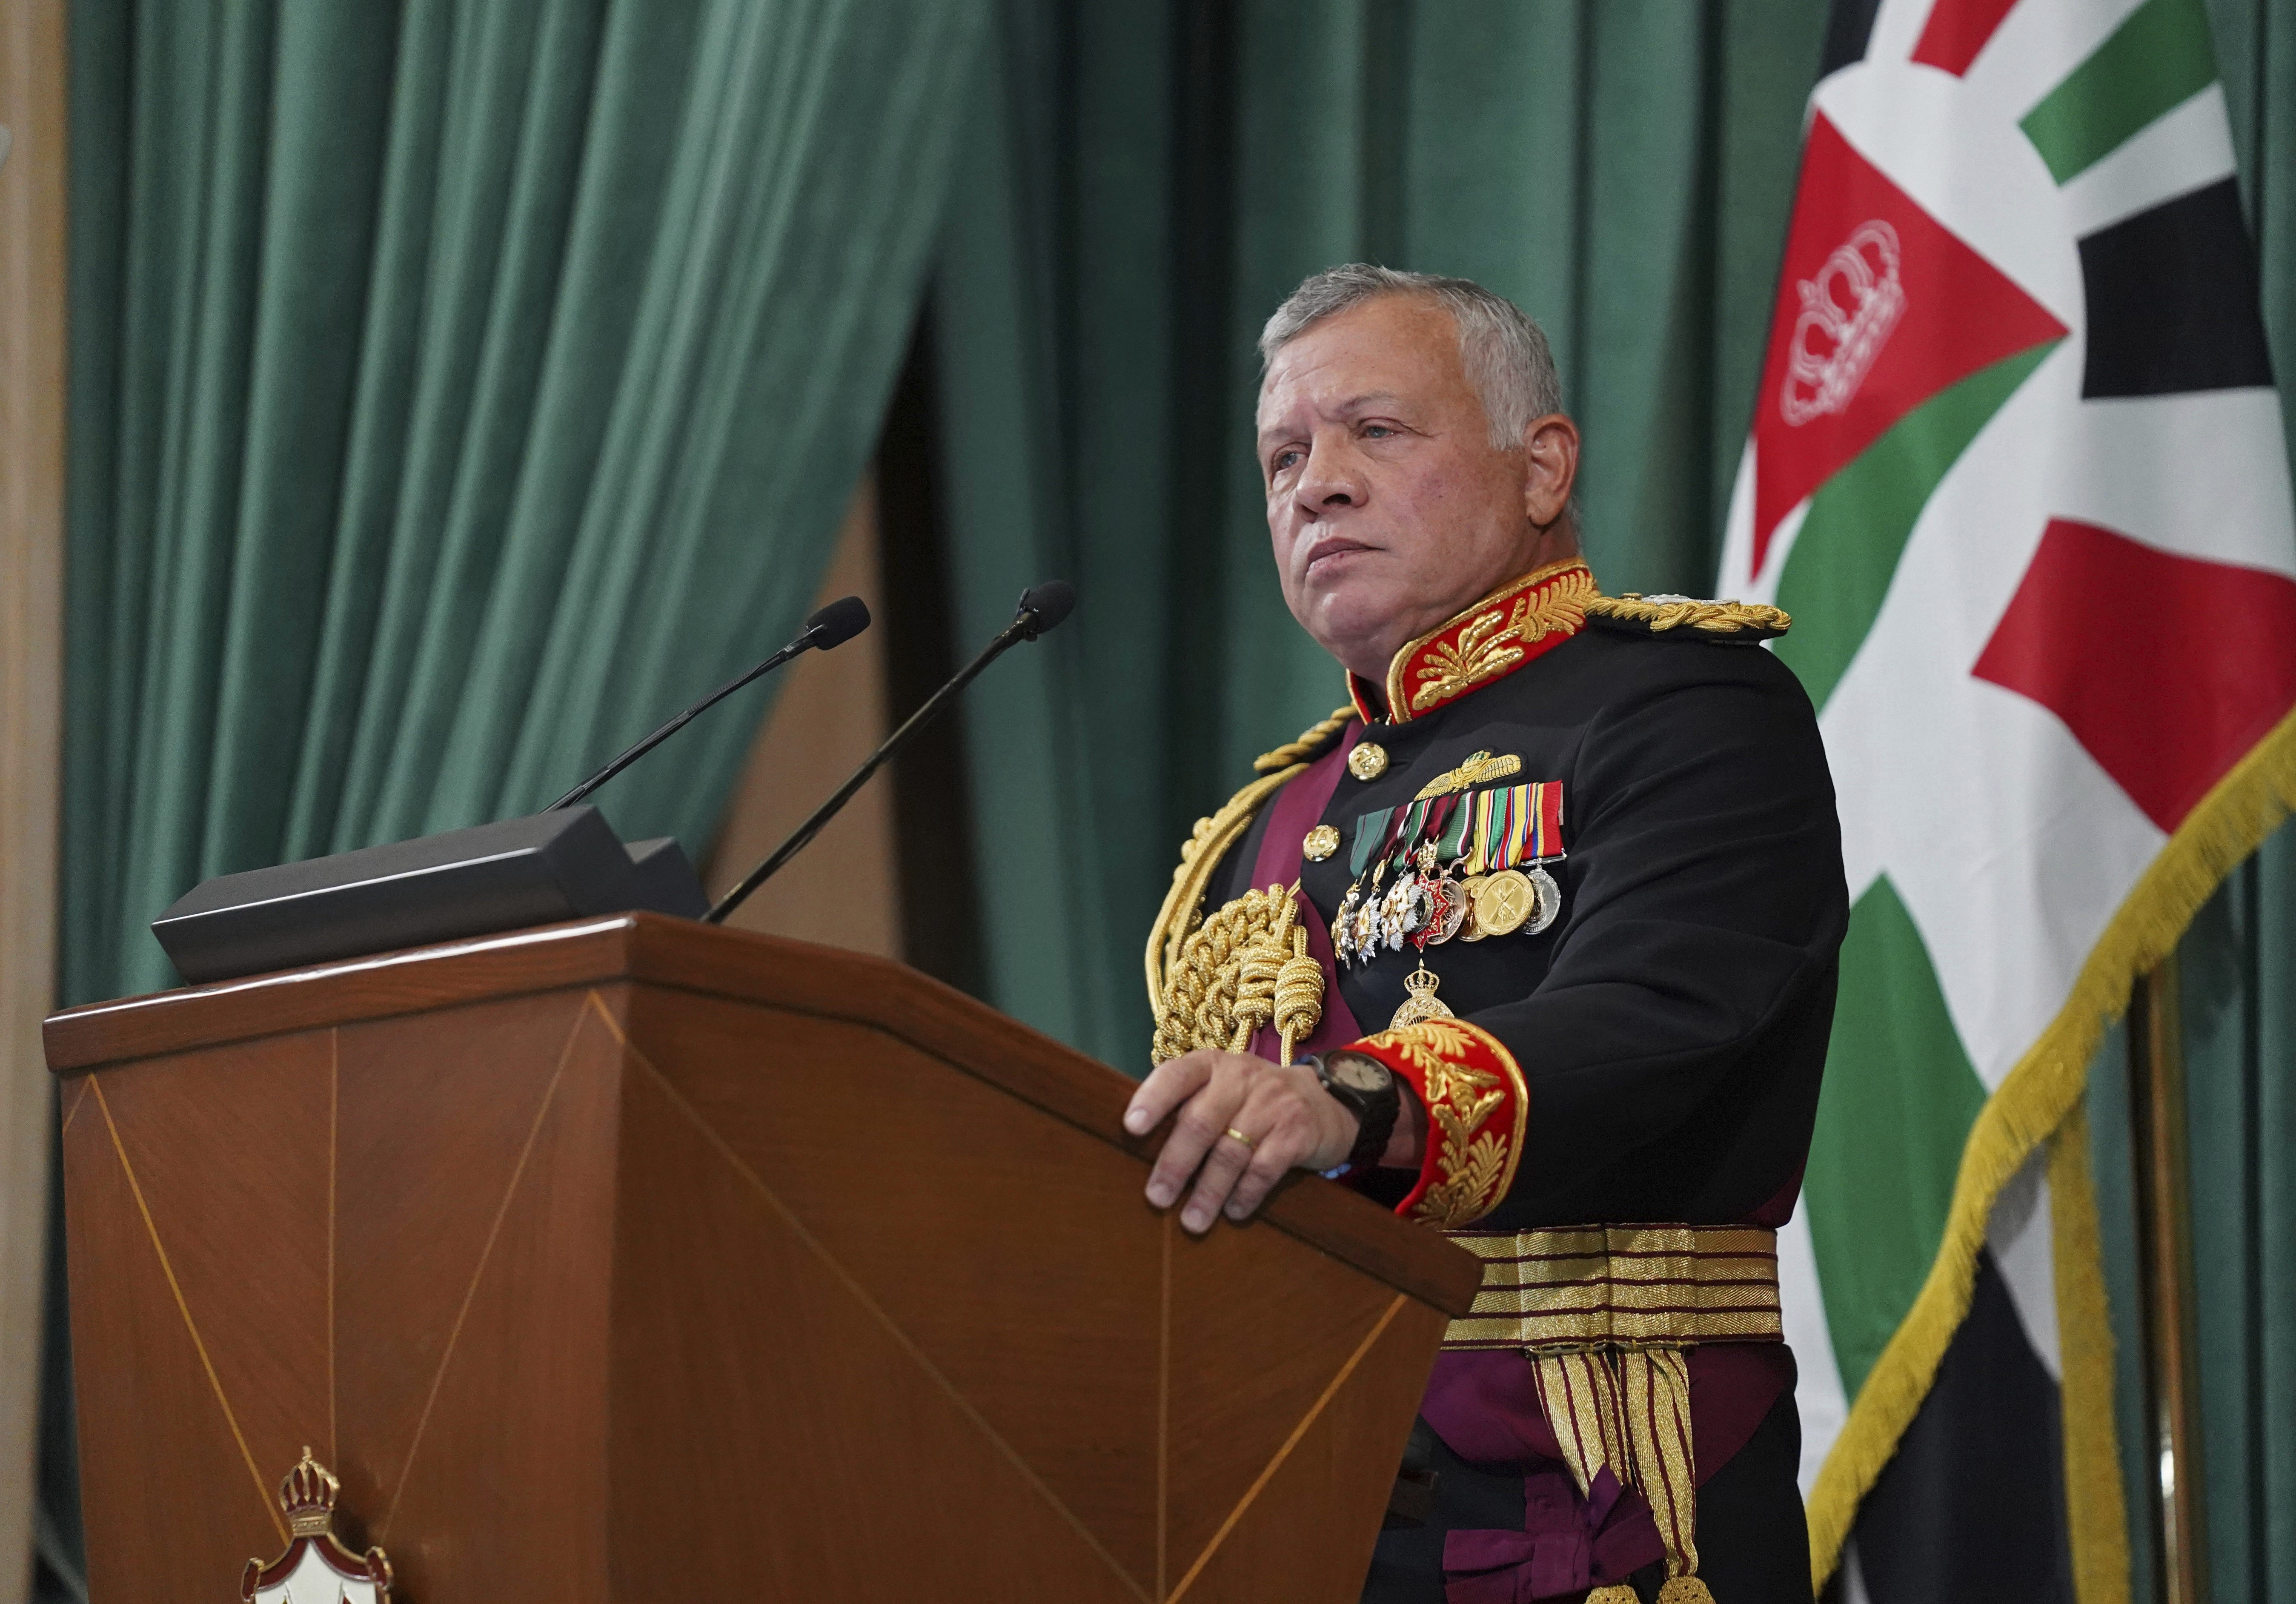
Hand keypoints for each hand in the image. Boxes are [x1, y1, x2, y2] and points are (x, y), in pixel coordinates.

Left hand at [1122, 1049, 1359, 1231]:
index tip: (1131, 1127)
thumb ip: (1189, 1108)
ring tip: (1192, 1221)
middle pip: (1201, 1121)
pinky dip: (1245, 1194)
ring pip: (1231, 1151)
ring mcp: (1273, 1102)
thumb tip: (1139, 1154)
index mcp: (1213, 1065)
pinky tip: (1233, 1211)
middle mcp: (1242, 1077)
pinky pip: (1264, 1168)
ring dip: (1208, 1191)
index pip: (1177, 1074)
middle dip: (1175, 1164)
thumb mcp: (1222, 1091)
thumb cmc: (1253, 1104)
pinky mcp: (1297, 1131)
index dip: (1153, 1099)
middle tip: (1157, 1197)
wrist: (1324, 1103)